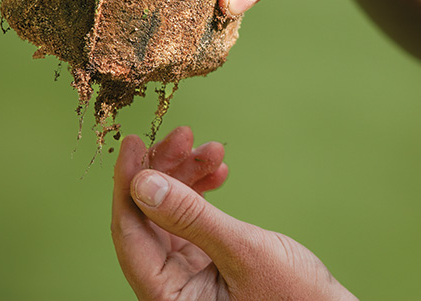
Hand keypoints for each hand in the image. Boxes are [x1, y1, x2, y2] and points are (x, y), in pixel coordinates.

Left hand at [112, 128, 354, 299]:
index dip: (128, 183)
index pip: (130, 232)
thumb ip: (190, 217)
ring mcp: (185, 274)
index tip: (135, 143)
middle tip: (185, 135)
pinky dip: (202, 193)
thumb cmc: (292, 297)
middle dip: (166, 171)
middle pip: (148, 216)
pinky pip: (190, 220)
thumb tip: (142, 184)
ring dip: (188, 177)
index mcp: (166, 296)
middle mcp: (168, 286)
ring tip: (214, 150)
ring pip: (169, 213)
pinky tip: (218, 173)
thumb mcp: (242, 250)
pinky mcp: (204, 263)